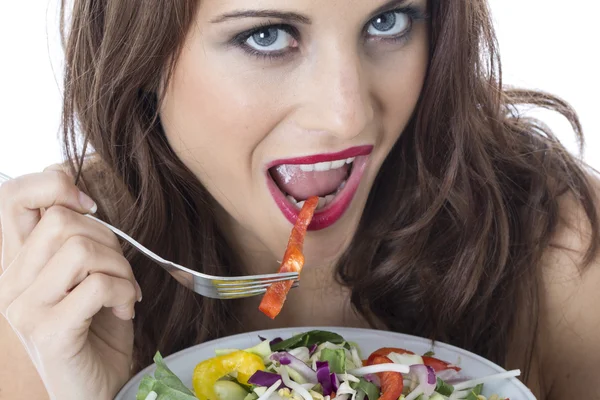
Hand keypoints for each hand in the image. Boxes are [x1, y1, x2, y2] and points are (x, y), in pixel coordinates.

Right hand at [0, 169, 141, 399]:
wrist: (98, 388)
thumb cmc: (96, 329)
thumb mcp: (84, 276)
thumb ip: (76, 240)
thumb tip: (82, 198)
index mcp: (18, 263)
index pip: (13, 197)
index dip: (54, 185)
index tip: (90, 206)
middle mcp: (11, 283)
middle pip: (62, 221)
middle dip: (109, 240)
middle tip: (119, 272)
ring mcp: (25, 309)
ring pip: (82, 249)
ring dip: (120, 268)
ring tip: (125, 293)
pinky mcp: (49, 332)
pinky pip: (98, 285)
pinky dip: (125, 293)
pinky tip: (124, 311)